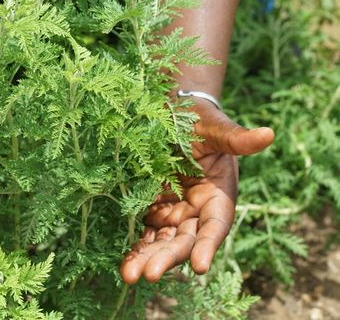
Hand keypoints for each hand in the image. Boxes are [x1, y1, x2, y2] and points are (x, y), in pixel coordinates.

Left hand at [120, 99, 273, 283]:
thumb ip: (236, 138)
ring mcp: (173, 212)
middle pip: (185, 240)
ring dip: (148, 259)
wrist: (172, 114)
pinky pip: (145, 233)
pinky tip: (123, 264)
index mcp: (217, 195)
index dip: (207, 245)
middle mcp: (196, 210)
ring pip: (163, 242)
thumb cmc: (198, 119)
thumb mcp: (214, 127)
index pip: (215, 225)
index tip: (199, 266)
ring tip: (129, 275)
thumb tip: (268, 134)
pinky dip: (136, 247)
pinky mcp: (153, 209)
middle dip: (169, 257)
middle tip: (151, 273)